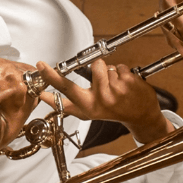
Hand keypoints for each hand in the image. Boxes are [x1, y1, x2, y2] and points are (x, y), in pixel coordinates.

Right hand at [36, 59, 174, 143]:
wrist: (142, 117)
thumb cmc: (112, 113)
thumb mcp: (87, 113)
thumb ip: (67, 104)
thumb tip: (43, 96)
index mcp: (88, 105)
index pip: (65, 88)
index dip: (51, 76)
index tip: (41, 65)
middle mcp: (101, 98)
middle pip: (93, 68)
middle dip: (97, 69)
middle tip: (103, 78)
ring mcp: (116, 89)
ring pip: (107, 65)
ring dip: (110, 72)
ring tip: (116, 86)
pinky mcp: (129, 81)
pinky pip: (119, 66)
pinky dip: (123, 72)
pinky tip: (126, 85)